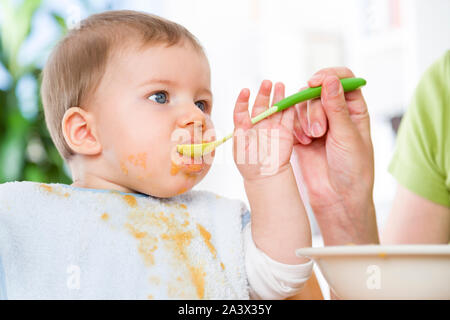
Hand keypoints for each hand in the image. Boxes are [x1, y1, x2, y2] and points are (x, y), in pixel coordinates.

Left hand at [233, 80, 295, 181]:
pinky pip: (288, 117)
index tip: (245, 91)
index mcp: (244, 127)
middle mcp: (258, 125)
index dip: (243, 100)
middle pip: (260, 105)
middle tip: (266, 83)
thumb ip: (240, 132)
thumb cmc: (249, 165)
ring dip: (278, 96)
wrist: (266, 176)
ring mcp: (272, 127)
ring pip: (275, 108)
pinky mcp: (285, 132)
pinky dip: (290, 108)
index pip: (242, 110)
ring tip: (279, 85)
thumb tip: (241, 119)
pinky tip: (291, 98)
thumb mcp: (240, 148)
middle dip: (264, 93)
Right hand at [292, 67, 378, 244]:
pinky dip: (295, 127)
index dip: (328, 77)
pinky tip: (303, 142)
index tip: (316, 82)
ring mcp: (316, 123)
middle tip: (319, 130)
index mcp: (353, 109)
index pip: (342, 80)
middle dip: (315, 107)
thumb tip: (330, 80)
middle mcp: (335, 112)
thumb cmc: (352, 168)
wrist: (337, 196)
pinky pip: (292, 119)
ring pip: (302, 104)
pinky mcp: (301, 134)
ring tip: (311, 139)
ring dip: (305, 119)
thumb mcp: (347, 136)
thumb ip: (336, 107)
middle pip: (318, 91)